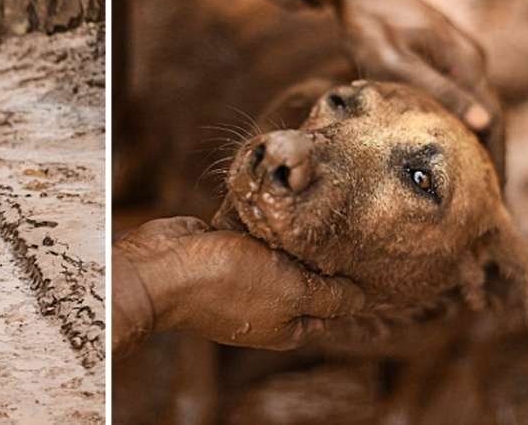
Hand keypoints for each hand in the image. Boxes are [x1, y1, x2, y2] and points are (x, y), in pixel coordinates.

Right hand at [116, 217, 364, 350]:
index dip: (347, 284)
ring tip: (303, 205)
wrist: (164, 267)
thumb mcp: (293, 293)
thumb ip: (331, 297)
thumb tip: (363, 299)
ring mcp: (242, 279)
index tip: (359, 252)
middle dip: (316, 251)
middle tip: (333, 222)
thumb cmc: (229, 283)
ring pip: (278, 252)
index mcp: (286, 326)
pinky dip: (257, 219)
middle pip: (305, 278)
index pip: (331, 310)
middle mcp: (265, 306)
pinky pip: (250, 233)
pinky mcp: (221, 251)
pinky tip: (268, 201)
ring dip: (286, 232)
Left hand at [334, 0, 504, 179]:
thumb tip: (483, 125)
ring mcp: (459, 57)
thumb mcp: (397, 62)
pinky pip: (462, 97)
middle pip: (492, 117)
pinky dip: (462, 124)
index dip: (496, 158)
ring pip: (478, 107)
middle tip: (488, 199)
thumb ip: (439, 91)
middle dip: (492, 157)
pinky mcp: (444, 57)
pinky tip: (451, 144)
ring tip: (473, 181)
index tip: (495, 193)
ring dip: (479, 142)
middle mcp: (470, 60)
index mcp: (465, 63)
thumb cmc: (372, 26)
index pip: (493, 121)